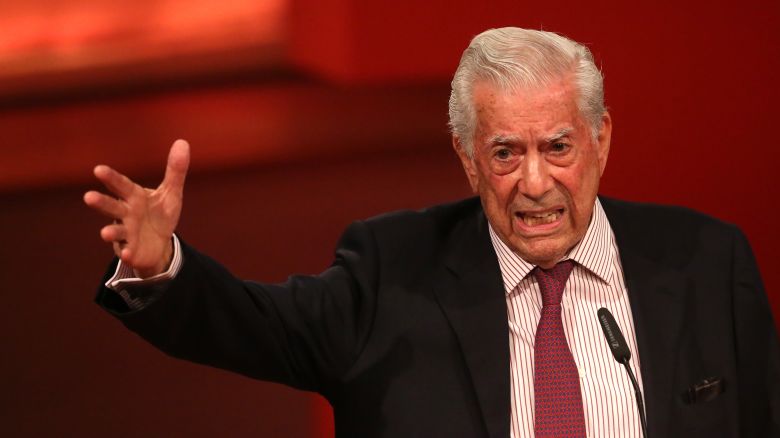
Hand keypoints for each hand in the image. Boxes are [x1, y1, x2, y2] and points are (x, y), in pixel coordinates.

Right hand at [84, 139, 189, 277]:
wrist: (160, 243)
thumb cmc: (160, 213)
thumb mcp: (171, 192)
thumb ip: (175, 170)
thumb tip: (183, 142)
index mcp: (134, 196)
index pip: (121, 185)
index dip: (111, 178)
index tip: (98, 169)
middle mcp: (126, 213)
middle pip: (112, 207)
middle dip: (101, 202)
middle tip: (88, 197)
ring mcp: (126, 233)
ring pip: (116, 231)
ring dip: (110, 231)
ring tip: (105, 233)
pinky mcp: (130, 250)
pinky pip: (128, 251)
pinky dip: (127, 252)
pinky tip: (128, 254)